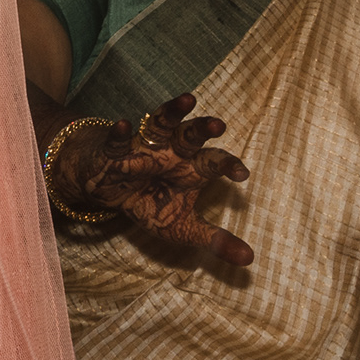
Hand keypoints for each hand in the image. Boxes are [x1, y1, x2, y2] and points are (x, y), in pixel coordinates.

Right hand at [48, 91, 252, 267]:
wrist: (109, 193)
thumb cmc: (151, 204)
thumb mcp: (183, 227)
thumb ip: (215, 240)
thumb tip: (250, 259)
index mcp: (190, 169)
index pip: (214, 163)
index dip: (228, 166)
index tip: (242, 175)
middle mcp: (171, 152)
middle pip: (191, 136)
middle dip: (204, 129)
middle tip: (220, 125)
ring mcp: (143, 148)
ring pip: (160, 124)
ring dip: (173, 112)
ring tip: (188, 99)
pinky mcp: (115, 151)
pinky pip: (117, 141)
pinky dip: (119, 133)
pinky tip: (124, 124)